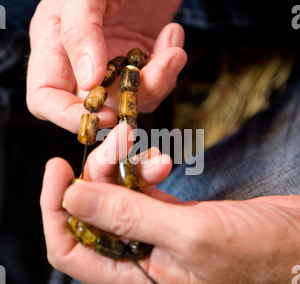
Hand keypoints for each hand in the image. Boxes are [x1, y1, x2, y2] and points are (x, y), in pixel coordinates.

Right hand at [26, 0, 186, 131]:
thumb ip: (80, 33)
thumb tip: (90, 82)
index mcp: (53, 47)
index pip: (46, 99)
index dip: (68, 116)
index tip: (104, 116)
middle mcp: (80, 65)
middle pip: (97, 107)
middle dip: (132, 95)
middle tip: (163, 64)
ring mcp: (111, 68)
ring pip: (130, 102)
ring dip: (158, 80)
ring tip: (173, 43)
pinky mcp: (138, 66)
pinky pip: (153, 86)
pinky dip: (168, 67)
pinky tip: (172, 35)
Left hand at [41, 124, 299, 283]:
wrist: (298, 247)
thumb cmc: (258, 254)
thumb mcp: (190, 235)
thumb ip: (128, 218)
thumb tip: (74, 197)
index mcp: (136, 278)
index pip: (70, 248)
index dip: (55, 208)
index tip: (58, 167)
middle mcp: (139, 259)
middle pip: (93, 214)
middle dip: (98, 173)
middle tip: (115, 140)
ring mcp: (155, 236)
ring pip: (117, 197)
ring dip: (124, 168)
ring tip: (142, 148)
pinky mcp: (172, 217)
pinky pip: (142, 191)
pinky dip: (145, 171)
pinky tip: (160, 160)